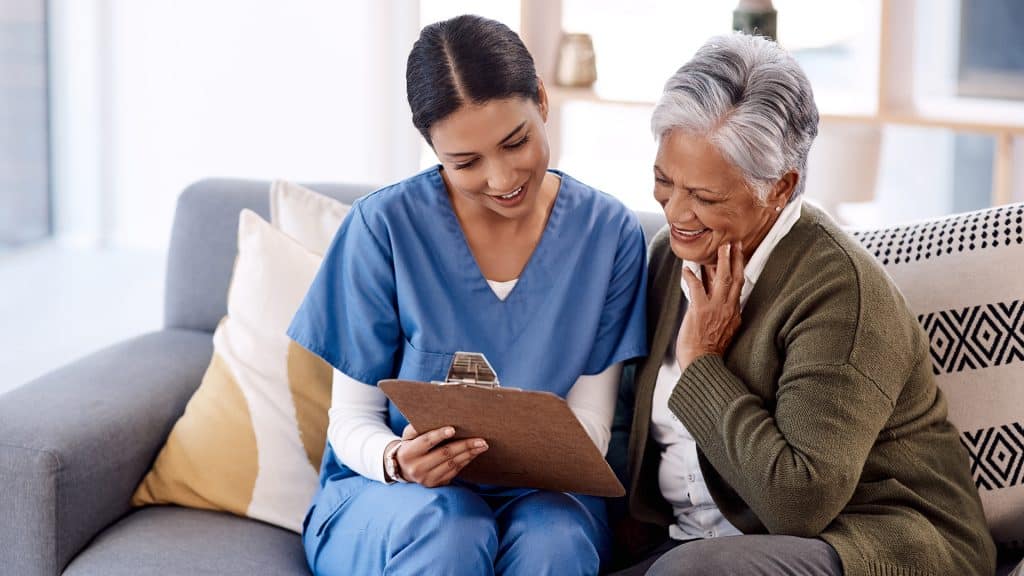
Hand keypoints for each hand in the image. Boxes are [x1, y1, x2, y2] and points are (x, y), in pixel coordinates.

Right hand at [387, 424, 487, 487]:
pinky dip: (465, 462)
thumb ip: (417, 427)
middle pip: (444, 454)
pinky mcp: (435, 485)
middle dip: (464, 446)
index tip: (453, 429)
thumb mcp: (408, 436)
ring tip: (482, 445)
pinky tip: (473, 454)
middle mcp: (416, 468)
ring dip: (469, 454)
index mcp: (408, 453)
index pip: (425, 442)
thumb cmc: (410, 445)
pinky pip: (454, 472)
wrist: (403, 468)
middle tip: (481, 440)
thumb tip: (436, 416)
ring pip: (452, 464)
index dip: (439, 435)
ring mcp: (426, 479)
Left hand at [676, 241, 744, 371]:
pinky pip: (697, 287)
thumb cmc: (710, 352)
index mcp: (735, 313)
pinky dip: (691, 276)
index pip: (739, 286)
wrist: (704, 364)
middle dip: (736, 258)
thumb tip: (721, 303)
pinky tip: (687, 268)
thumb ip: (726, 316)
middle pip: (736, 278)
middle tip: (735, 243)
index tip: (739, 256)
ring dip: (722, 260)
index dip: (739, 269)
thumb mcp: (726, 332)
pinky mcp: (700, 310)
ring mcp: (715, 308)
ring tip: (722, 247)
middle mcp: (728, 308)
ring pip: (723, 278)